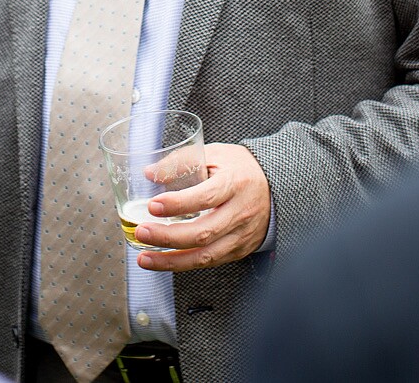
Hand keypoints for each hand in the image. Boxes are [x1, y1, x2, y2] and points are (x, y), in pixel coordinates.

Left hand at [132, 143, 271, 272]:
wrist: (276, 187)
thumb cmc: (241, 168)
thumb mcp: (215, 154)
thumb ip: (182, 161)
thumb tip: (150, 173)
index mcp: (235, 184)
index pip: (206, 197)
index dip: (178, 204)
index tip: (153, 205)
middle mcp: (240, 213)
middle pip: (203, 232)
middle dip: (168, 237)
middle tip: (142, 232)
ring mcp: (241, 235)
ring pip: (205, 256)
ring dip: (171, 260)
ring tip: (144, 257)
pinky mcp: (238, 250)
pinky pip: (209, 263)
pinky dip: (184, 265)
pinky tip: (163, 261)